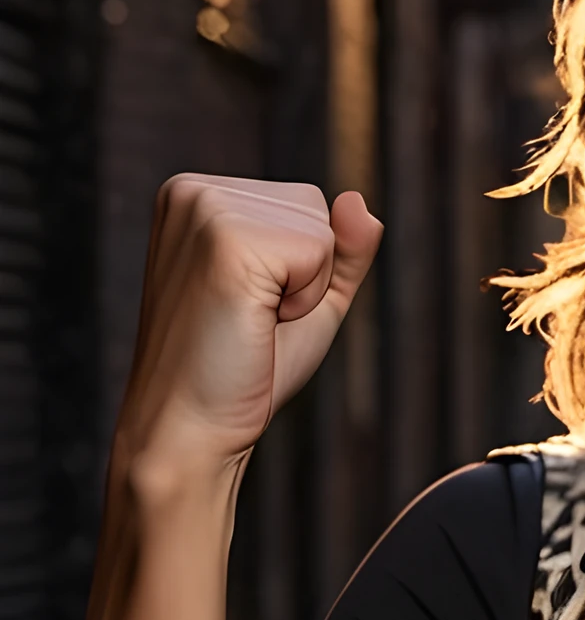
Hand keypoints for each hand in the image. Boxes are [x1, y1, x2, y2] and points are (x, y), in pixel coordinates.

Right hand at [116, 175, 381, 492]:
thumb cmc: (243, 371)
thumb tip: (359, 200)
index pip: (304, 202)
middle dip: (307, 275)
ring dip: (306, 289)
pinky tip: (254, 323)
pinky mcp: (225, 239)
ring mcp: (205, 209)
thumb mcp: (308, 298)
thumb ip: (342, 247)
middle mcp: (192, 190)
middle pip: (314, 207)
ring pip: (320, 228)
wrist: (191, 430)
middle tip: (250, 320)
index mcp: (196, 196)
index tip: (249, 306)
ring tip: (249, 321)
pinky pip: (319, 252)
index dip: (302, 268)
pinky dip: (305, 300)